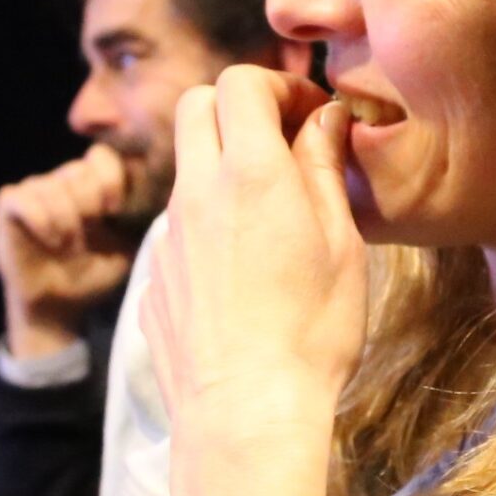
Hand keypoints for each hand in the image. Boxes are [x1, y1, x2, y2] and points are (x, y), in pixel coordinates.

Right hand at [0, 144, 138, 357]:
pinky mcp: (9, 206)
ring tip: (66, 246)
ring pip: (51, 186)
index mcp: (93, 186)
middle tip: (85, 236)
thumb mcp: (126, 250)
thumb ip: (138, 223)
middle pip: (79, 171)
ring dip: (64, 220)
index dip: (110, 178)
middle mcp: (64, 181)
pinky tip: (49, 239)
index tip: (113, 209)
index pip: (102, 157)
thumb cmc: (92, 276)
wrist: (57, 306)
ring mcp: (35, 190)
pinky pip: (22, 198)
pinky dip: (39, 219)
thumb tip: (159, 200)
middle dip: (87, 205)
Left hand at [143, 66, 367, 495]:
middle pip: (196, 106)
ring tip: (269, 215)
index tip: (309, 113)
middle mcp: (196, 192)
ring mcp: (168, 235)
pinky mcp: (155, 277)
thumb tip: (325, 119)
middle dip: (237, 107)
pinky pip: (178, 228)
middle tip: (280, 141)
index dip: (277, 85)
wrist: (245, 413)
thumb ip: (324, 170)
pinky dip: (207, 224)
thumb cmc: (311, 332)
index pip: (240, 83)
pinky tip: (242, 272)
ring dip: (221, 167)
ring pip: (185, 169)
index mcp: (250, 172)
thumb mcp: (341, 244)